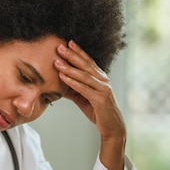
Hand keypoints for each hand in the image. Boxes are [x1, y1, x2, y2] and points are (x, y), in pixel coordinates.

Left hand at [54, 40, 125, 169]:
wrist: (112, 127)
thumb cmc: (97, 112)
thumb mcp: (83, 98)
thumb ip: (73, 90)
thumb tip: (59, 83)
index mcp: (100, 78)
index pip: (88, 61)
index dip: (78, 51)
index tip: (68, 42)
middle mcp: (103, 80)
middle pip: (85, 65)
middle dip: (72, 55)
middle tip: (60, 46)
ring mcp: (103, 89)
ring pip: (84, 75)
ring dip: (69, 68)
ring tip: (57, 62)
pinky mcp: (100, 99)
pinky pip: (84, 89)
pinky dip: (73, 82)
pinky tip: (63, 77)